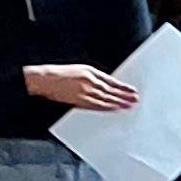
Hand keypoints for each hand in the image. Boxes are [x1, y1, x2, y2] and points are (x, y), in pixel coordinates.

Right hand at [21, 62, 141, 111]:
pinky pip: (95, 106)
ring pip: (106, 99)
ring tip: (129, 106)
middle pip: (111, 91)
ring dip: (118, 103)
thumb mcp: (81, 70)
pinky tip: (114, 110)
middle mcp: (90, 82)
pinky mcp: (78, 100)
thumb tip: (108, 85)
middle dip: (124, 96)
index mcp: (91, 72)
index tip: (133, 91)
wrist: (45, 79)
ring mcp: (84, 92)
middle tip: (135, 100)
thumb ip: (94, 78)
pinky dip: (106, 108)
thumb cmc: (61, 74)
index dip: (123, 87)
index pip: (112, 81)